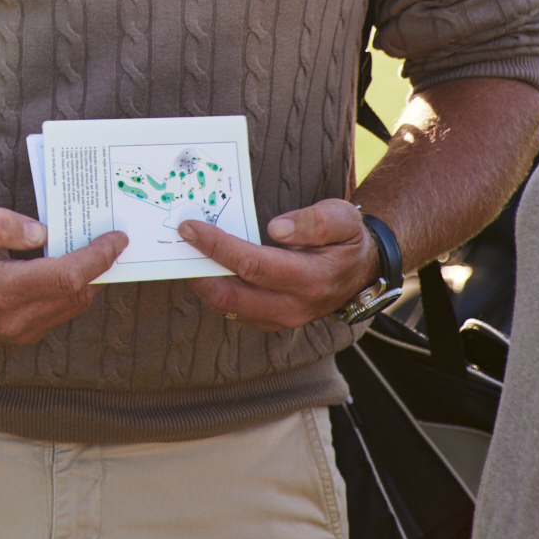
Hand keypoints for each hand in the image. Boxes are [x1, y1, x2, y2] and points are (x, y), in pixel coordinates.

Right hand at [0, 202, 126, 346]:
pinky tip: (66, 267)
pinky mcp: (20, 335)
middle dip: (97, 266)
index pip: (66, 278)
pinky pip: (60, 313)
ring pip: (72, 306)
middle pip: (77, 295)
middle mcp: (11, 319)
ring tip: (88, 249)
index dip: (98, 257)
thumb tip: (42, 233)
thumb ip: (1, 223)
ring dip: (86, 279)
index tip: (117, 238)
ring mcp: (17, 332)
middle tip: (105, 236)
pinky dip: (71, 290)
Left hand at [180, 197, 375, 331]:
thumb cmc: (347, 239)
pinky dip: (214, 289)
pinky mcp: (270, 321)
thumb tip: (277, 228)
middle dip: (199, 270)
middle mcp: (293, 307)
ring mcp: (280, 319)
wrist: (359, 271)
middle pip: (231, 296)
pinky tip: (204, 267)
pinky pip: (233, 310)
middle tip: (178, 242)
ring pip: (227, 307)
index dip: (218, 246)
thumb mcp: (342, 218)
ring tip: (185, 254)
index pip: (253, 265)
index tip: (191, 228)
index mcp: (311, 279)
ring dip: (202, 282)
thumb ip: (314, 221)